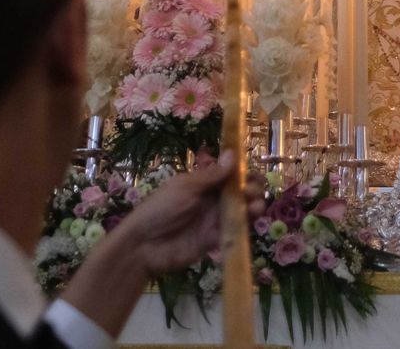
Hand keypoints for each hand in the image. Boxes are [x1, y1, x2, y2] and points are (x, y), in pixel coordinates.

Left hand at [117, 151, 265, 277]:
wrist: (144, 245)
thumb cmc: (161, 208)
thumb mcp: (186, 187)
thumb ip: (211, 175)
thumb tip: (233, 153)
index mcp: (204, 183)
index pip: (230, 174)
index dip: (243, 173)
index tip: (251, 174)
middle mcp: (212, 199)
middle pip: (240, 192)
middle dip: (252, 189)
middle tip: (251, 192)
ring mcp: (214, 220)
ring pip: (241, 211)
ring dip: (253, 207)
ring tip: (255, 207)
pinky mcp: (214, 240)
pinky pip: (233, 232)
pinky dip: (243, 227)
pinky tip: (248, 223)